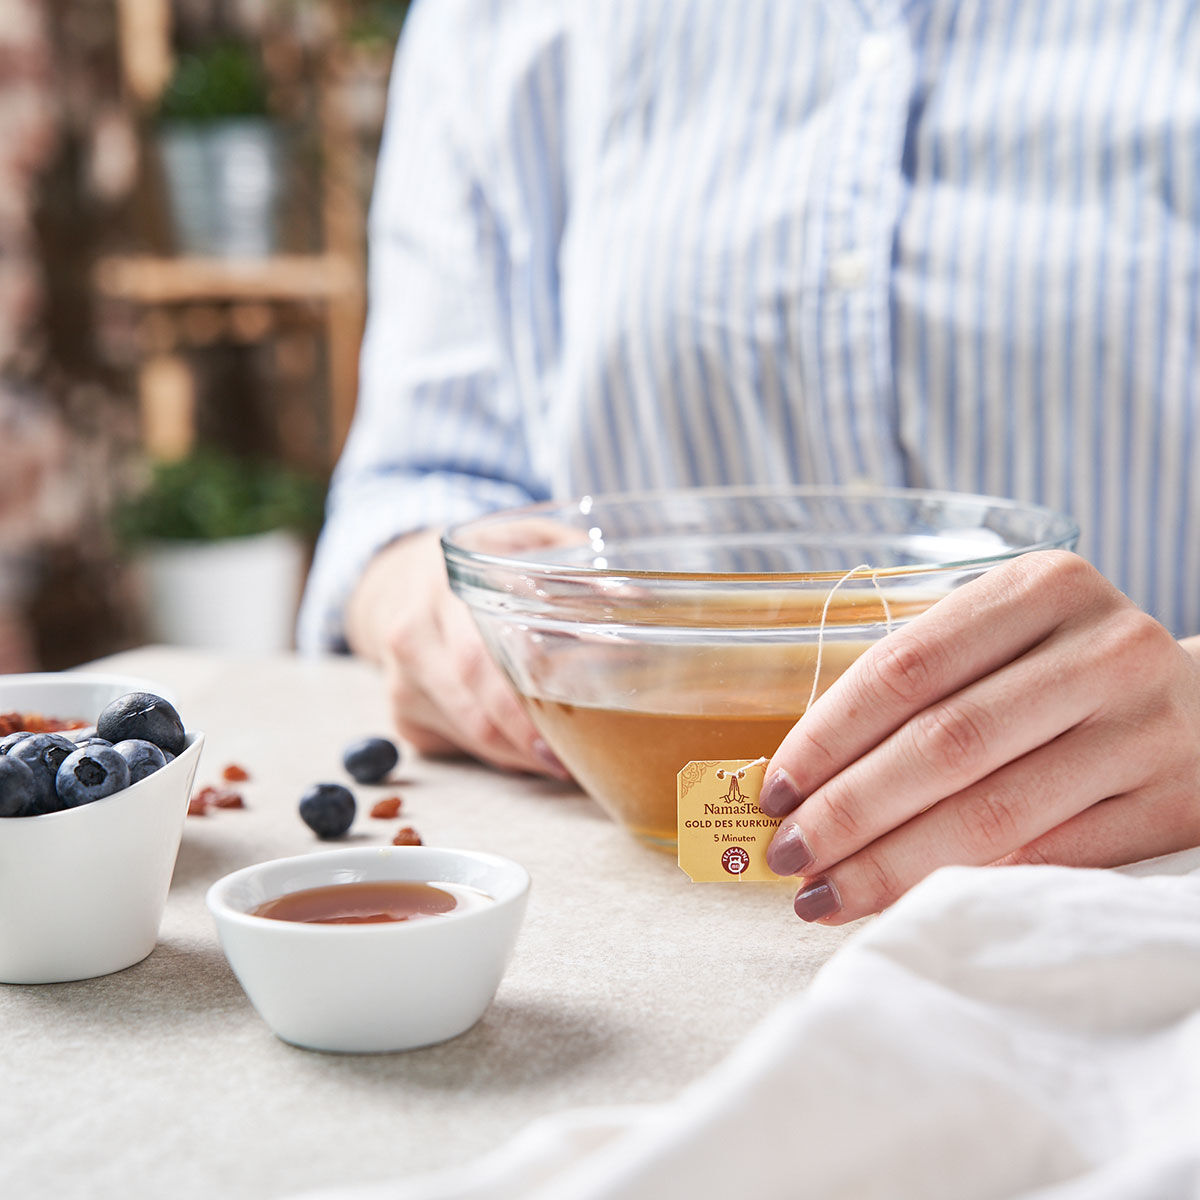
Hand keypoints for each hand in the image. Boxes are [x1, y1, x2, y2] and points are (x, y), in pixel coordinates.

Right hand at [345, 529, 568, 777]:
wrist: (398, 577)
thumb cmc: (480, 558)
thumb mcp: (524, 538)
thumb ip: (572, 559)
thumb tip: (636, 596)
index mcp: (440, 588)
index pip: (478, 656)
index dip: (523, 698)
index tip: (571, 718)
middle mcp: (412, 638)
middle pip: (475, 706)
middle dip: (529, 740)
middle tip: (576, 760)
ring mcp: (402, 682)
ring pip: (471, 734)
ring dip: (522, 754)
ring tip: (568, 759)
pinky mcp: (404, 715)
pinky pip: (463, 745)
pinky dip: (503, 752)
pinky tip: (531, 747)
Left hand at [760, 551, 1199, 922]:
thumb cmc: (1064, 672)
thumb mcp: (1007, 640)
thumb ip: (924, 684)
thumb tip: (802, 779)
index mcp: (1044, 587)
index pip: (908, 667)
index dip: (829, 735)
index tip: (774, 789)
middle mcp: (1106, 648)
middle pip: (947, 743)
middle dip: (851, 810)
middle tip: (787, 854)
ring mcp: (1148, 728)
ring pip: (996, 810)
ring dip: (894, 862)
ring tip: (824, 892)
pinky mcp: (1178, 802)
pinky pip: (1053, 856)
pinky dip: (970, 882)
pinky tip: (909, 902)